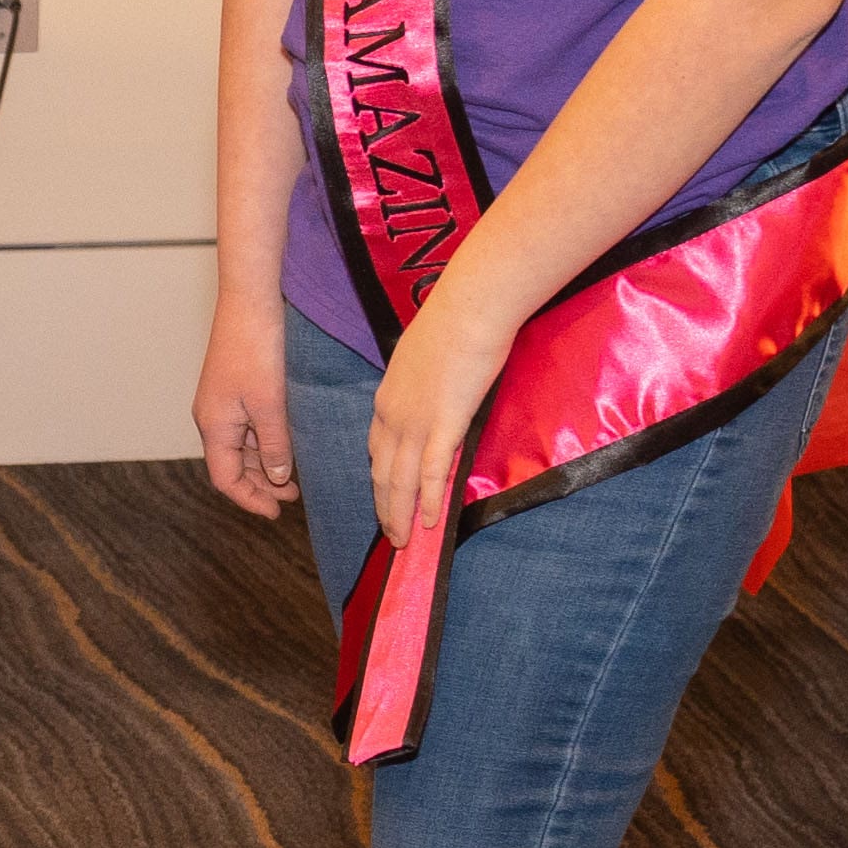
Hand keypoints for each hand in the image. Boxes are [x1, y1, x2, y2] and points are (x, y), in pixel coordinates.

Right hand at [191, 295, 300, 519]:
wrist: (249, 302)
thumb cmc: (255, 349)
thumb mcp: (270, 405)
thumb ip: (274, 445)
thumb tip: (278, 477)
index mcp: (214, 426)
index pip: (226, 479)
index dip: (250, 499)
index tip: (277, 512)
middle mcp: (212, 418)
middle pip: (231, 466)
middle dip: (260, 485)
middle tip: (292, 497)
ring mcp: (221, 404)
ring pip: (240, 449)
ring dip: (264, 465)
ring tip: (294, 478)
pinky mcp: (233, 389)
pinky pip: (246, 428)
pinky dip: (264, 443)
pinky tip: (286, 445)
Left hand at [366, 302, 509, 545]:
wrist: (470, 305)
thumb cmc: (455, 322)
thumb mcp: (425, 356)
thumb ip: (424, 383)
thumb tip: (436, 392)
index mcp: (387, 397)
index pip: (376, 449)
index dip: (380, 480)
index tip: (385, 500)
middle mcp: (392, 414)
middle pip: (382, 473)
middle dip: (386, 508)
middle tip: (392, 536)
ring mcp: (416, 421)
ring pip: (401, 481)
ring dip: (402, 515)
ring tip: (405, 542)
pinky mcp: (444, 424)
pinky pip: (432, 473)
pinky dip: (430, 501)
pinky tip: (432, 523)